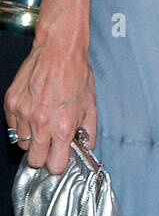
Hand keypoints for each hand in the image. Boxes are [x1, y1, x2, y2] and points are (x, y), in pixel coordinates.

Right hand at [5, 32, 95, 175]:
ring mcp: (23, 113)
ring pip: (22, 144)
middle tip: (51, 143)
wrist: (59, 49)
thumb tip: (84, 149)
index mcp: (62, 126)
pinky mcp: (11, 104)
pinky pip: (13, 127)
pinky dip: (22, 124)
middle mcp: (40, 123)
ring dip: (32, 138)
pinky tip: (34, 111)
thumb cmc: (77, 74)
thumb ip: (87, 132)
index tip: (60, 158)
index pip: (54, 166)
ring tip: (44, 121)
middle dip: (44, 155)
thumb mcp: (91, 105)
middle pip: (34, 160)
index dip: (59, 163)